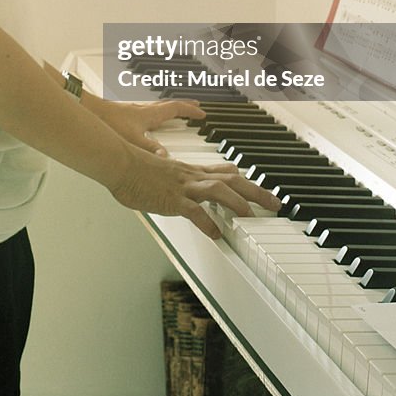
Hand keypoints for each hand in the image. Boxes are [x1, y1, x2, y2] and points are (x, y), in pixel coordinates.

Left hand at [88, 97, 205, 154]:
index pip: (176, 108)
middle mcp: (145, 109)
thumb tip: (166, 158)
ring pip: (159, 106)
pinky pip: (149, 111)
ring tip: (178, 113)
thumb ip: (150, 149)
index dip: (190, 111)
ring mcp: (136, 110)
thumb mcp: (133, 140)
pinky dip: (157, 113)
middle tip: (196, 107)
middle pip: (170, 104)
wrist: (89, 111)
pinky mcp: (126, 113)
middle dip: (184, 106)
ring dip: (171, 108)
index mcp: (150, 113)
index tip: (202, 113)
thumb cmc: (109, 121)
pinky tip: (151, 122)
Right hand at [108, 143, 280, 239]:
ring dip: (238, 203)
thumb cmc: (134, 167)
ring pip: (218, 190)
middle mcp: (191, 176)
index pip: (225, 172)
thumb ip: (172, 180)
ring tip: (252, 217)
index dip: (245, 181)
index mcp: (190, 171)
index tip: (260, 189)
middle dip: (257, 191)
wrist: (119, 161)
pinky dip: (207, 222)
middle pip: (232, 180)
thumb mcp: (160, 171)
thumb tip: (174, 189)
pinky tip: (216, 234)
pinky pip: (193, 210)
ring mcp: (182, 187)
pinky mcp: (171, 199)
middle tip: (276, 203)